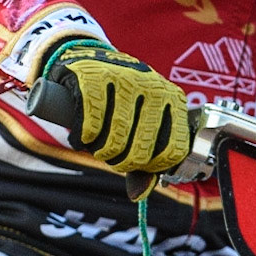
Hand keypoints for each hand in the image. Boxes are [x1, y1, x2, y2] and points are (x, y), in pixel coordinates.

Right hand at [40, 40, 190, 174]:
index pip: (173, 150)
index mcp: (173, 99)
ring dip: (100, 150)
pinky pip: (90, 123)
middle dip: (120, 161)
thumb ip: (144, 161)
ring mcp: (125, 79)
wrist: (89, 60)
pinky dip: (83, 136)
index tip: (136, 163)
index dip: (152, 166)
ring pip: (114, 139)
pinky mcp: (94, 76)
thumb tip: (138, 195)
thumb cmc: (120, 100)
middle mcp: (154, 87)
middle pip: (141, 150)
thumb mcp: (139, 125)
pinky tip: (82, 133)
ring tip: (96, 143)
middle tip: (109, 154)